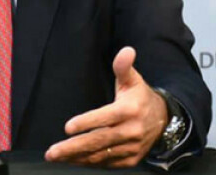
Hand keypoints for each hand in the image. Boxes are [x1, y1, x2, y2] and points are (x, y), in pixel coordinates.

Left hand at [45, 46, 168, 167]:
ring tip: (57, 156)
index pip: (105, 117)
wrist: (163, 120)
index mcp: (130, 110)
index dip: (87, 123)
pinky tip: (73, 160)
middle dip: (73, 147)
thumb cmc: (140, 98)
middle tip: (52, 152)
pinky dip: (88, 163)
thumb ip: (123, 67)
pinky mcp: (130, 159)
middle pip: (99, 141)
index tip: (68, 128)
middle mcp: (131, 130)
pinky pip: (106, 163)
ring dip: (76, 157)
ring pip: (100, 155)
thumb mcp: (133, 80)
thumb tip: (126, 50)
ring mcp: (131, 147)